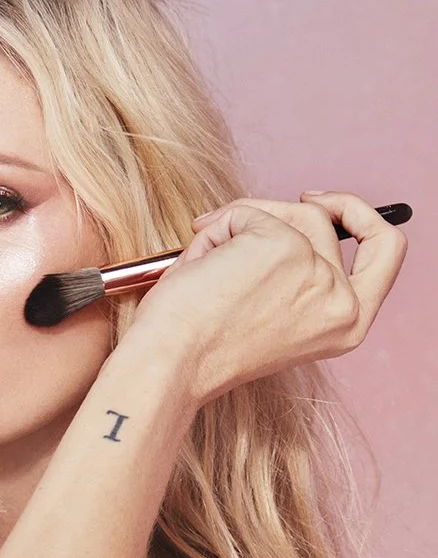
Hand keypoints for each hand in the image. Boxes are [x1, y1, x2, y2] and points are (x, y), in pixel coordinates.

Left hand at [130, 191, 407, 406]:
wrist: (173, 361)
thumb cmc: (202, 346)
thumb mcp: (270, 313)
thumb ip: (293, 276)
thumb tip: (286, 216)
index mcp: (346, 325)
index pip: (383, 255)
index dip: (362, 220)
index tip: (328, 206)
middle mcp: (342, 301)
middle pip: (329, 223)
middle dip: (307, 202)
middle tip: (293, 196)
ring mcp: (316, 270)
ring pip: (284, 213)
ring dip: (239, 227)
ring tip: (207, 264)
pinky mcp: (284, 247)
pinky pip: (249, 212)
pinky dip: (216, 230)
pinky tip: (199, 266)